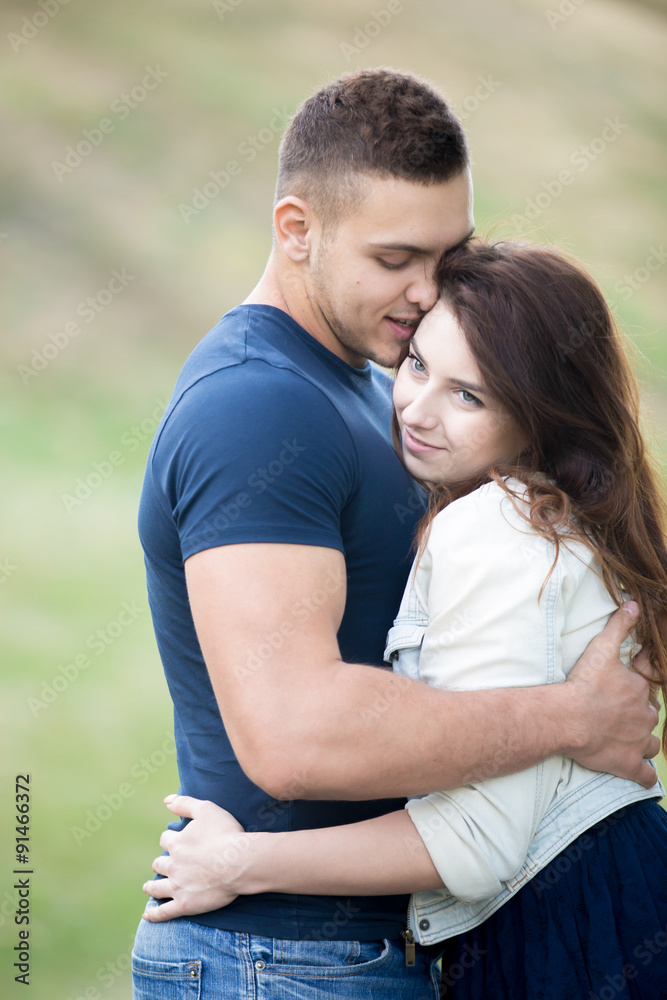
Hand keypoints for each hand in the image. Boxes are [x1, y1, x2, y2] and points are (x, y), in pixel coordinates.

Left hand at [142, 795, 249, 922]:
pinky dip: (154, 914)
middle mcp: (173, 865)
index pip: (166, 840)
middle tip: (163, 865)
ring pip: (157, 887)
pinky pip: (164, 912)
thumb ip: (184, 803)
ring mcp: (178, 886)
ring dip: (152, 886)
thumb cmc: (226, 833)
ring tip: (148, 887)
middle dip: (161, 863)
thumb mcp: (206, 809)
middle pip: (160, 863)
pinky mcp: (185, 905)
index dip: (170, 839)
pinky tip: (148, 916)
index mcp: (177, 843)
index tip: (174, 841)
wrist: (239, 862)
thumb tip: (166, 800)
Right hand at [566, 603, 660, 787]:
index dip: (640, 685)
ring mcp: (638, 741)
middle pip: (650, 714)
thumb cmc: (584, 684)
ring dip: (644, 741)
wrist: (569, 718)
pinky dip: (645, 775)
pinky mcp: (628, 763)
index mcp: (639, 689)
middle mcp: (643, 715)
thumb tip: (634, 604)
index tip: (628, 687)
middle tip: (622, 713)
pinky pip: (645, 774)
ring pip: (651, 743)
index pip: (648, 685)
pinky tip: (642, 774)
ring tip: (631, 739)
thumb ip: (619, 626)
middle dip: (641, 713)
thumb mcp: (601, 648)